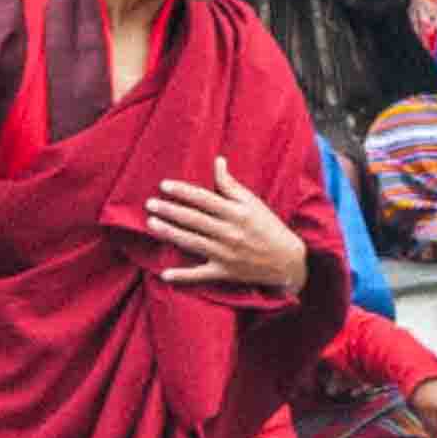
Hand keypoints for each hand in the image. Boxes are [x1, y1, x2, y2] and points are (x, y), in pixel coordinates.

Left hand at [147, 157, 311, 294]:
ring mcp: (226, 254)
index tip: (164, 185)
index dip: (183, 191)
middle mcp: (230, 233)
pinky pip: (201, 275)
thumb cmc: (268, 227)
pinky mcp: (225, 272)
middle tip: (150, 203)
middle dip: (170, 210)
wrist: (286, 260)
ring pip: (193, 242)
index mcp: (237, 213)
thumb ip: (231, 185)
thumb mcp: (253, 203)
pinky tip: (164, 274)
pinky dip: (183, 276)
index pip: (205, 199)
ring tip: (151, 223)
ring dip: (170, 233)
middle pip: (195, 219)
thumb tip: (217, 161)